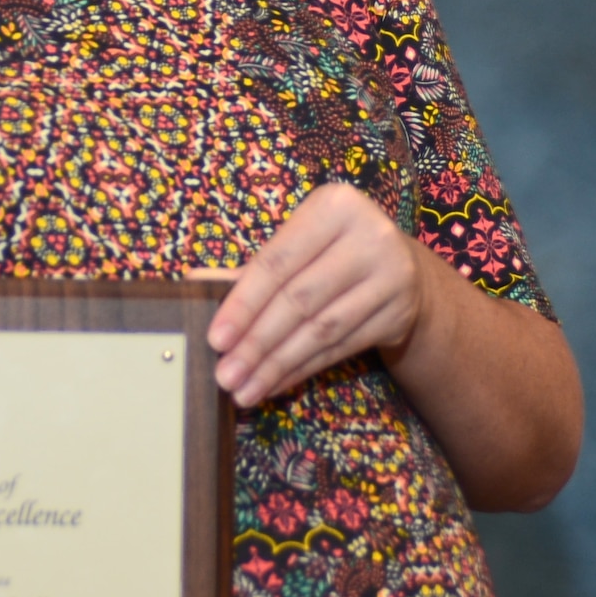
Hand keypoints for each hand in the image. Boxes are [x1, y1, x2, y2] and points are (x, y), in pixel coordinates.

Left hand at [191, 182, 430, 405]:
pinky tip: (275, 383)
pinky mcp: (399, 313)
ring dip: (277, 365)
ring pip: (321, 330)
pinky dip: (303, 369)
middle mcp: (369, 236)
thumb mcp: (296, 244)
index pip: (277, 262)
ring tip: (244, 390)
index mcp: (334, 206)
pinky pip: (341, 348)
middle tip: (225, 375)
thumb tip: (193, 283)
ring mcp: (391, 276)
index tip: (215, 339)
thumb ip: (249, 267)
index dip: (243, 303)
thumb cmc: (330, 250)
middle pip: (299, 300)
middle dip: (257, 343)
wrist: (402, 266)